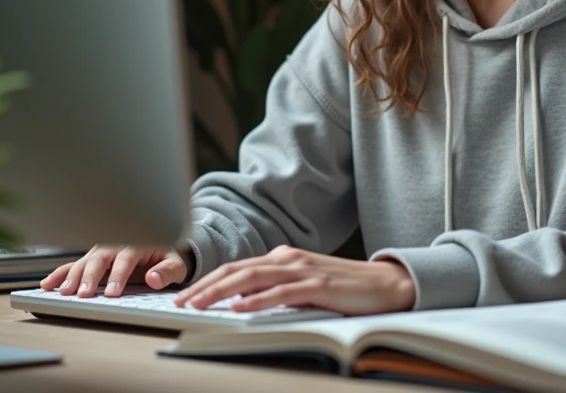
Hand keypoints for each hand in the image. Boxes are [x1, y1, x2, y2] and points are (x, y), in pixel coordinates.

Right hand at [39, 245, 187, 297]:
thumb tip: (153, 278)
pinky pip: (74, 264)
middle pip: (100, 258)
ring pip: (85, 261)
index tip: (112, 293)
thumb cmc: (170, 256)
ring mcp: (102, 251)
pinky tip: (47, 284)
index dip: (118, 275)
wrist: (164, 247)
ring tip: (64, 292)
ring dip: (73, 276)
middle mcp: (116, 244)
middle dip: (90, 276)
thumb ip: (166, 271)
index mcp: (138, 242)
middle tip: (82, 294)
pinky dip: (60, 273)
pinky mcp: (94, 259)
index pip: (125, 258)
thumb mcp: (177, 264)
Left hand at [172, 245, 415, 314]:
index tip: (184, 296)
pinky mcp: (318, 285)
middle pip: (236, 270)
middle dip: (204, 286)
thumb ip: (275, 289)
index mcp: (281, 258)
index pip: (235, 268)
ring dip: (221, 292)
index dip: (206, 281)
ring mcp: (303, 270)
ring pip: (252, 278)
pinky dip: (258, 300)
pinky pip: (282, 292)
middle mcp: (288, 259)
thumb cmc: (343, 288)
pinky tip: (241, 308)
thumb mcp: (302, 286)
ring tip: (199, 304)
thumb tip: (240, 303)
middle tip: (180, 302)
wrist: (385, 284)